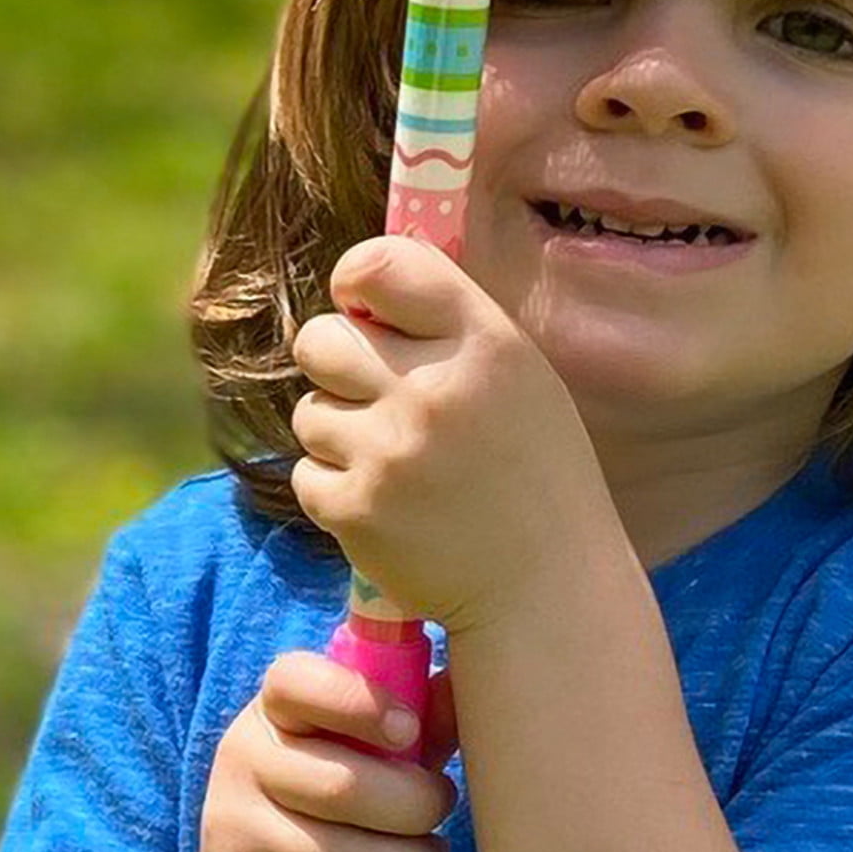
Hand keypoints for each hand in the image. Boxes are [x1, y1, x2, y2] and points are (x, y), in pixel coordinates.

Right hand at [193, 651, 459, 851]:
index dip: (359, 701)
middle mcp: (242, 766)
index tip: (410, 728)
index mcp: (271, 713)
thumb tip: (463, 684)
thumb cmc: (327, 815)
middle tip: (441, 813)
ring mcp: (235, 838)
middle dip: (418, 808)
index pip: (297, 682)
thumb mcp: (363, 758)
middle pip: (345, 786)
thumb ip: (413, 725)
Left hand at [288, 236, 616, 634]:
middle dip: (335, 362)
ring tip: (396, 461)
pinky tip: (387, 503)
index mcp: (482, 342)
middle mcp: (431, 389)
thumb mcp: (518, 372)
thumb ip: (448, 321)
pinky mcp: (356, 511)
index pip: (379, 264)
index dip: (356, 281)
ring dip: (338, 432)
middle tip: (373, 394)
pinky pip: (306, 472)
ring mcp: (388, 453)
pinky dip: (335, 488)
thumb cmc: (533, 470)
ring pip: (308, 411)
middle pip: (319, 338)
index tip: (365, 308)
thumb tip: (362, 285)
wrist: (546, 588)